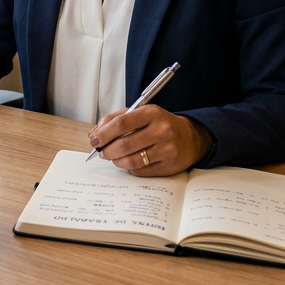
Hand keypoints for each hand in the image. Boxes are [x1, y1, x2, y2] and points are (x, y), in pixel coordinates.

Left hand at [89, 105, 212, 176]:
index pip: (121, 123)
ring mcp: (167, 149)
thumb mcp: (141, 114)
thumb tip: (94, 133)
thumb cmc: (159, 125)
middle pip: (124, 144)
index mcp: (151, 113)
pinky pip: (140, 171)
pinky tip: (130, 162)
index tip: (94, 140)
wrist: (190, 138)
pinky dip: (130, 168)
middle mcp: (161, 130)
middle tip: (102, 152)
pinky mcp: (169, 166)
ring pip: (131, 160)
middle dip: (107, 150)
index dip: (104, 133)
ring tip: (114, 157)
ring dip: (117, 161)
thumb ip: (116, 119)